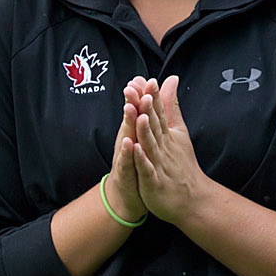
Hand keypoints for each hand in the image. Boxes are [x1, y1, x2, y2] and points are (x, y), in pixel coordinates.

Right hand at [101, 85, 150, 224]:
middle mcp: (128, 142)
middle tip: (133, 86)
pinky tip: (130, 143)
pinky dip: (128, 154)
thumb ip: (146, 117)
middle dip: (132, 104)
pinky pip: (127, 163)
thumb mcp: (143, 140)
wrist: (128, 197)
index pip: (137, 111)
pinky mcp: (127, 175)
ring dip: (128, 124)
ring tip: (131, 109)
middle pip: (130, 121)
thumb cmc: (137, 164)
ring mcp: (125, 158)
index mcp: (135, 133)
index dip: (140, 95)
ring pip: (127, 139)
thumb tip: (149, 97)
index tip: (142, 77)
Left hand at [118, 75, 212, 227]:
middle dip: (147, 108)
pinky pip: (147, 169)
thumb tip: (171, 79)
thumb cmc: (182, 165)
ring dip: (145, 130)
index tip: (149, 80)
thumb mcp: (178, 131)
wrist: (193, 199)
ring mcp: (159, 164)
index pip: (160, 113)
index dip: (154, 97)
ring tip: (140, 115)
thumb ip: (171, 106)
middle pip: (154, 125)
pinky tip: (134, 150)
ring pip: (151, 145)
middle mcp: (164, 147)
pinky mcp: (154, 182)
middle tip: (142, 91)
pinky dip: (141, 159)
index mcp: (167, 135)